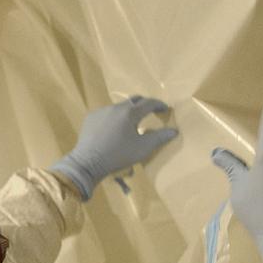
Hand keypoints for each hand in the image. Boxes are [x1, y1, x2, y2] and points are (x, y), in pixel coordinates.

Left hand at [50, 96, 177, 199]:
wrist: (88, 162)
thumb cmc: (118, 155)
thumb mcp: (142, 148)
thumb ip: (159, 138)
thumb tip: (174, 130)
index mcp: (130, 112)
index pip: (149, 103)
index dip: (159, 105)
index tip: (165, 109)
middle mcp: (116, 107)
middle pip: (134, 100)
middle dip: (144, 104)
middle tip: (151, 111)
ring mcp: (102, 111)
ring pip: (119, 107)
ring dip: (128, 111)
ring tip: (131, 123)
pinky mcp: (91, 117)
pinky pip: (106, 113)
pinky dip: (114, 118)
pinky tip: (114, 129)